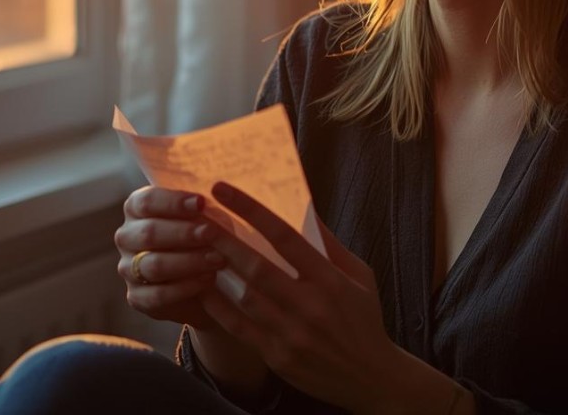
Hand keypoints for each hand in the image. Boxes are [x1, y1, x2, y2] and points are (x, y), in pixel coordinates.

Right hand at [114, 186, 226, 329]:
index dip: (174, 202)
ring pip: (154, 265)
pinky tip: (208, 279)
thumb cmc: (204, 238)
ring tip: (217, 259)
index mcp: (136, 209)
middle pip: (149, 233)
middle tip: (211, 233)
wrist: (206, 284)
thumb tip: (207, 202)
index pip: (147, 201)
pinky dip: (186, 287)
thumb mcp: (205, 217)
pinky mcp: (137, 298)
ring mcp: (128, 269)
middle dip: (184, 233)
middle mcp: (127, 237)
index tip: (201, 203)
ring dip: (189, 261)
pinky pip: (158, 295)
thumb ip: (202, 209)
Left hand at [200, 181, 430, 413]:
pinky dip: (219, 307)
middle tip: (199, 219)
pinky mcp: (278, 356)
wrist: (371, 377)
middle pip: (258, 267)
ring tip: (196, 249)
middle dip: (224, 240)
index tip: (224, 190)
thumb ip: (330, 243)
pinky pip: (239, 329)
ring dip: (218, 270)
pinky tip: (204, 288)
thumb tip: (304, 207)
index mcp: (331, 280)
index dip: (251, 210)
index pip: (286, 237)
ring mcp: (292, 334)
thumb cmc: (364, 318)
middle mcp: (311, 306)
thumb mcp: (359, 274)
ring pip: (245, 297)